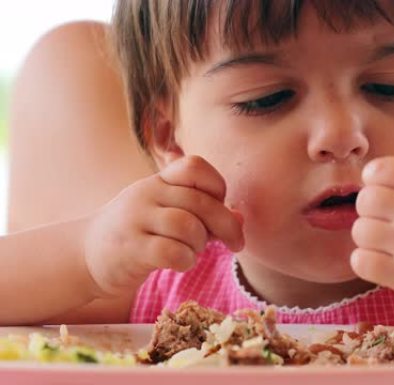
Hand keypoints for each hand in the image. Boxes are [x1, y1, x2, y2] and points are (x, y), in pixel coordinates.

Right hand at [82, 156, 243, 296]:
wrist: (85, 255)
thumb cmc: (138, 233)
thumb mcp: (166, 213)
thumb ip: (202, 212)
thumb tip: (241, 218)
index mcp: (158, 181)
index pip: (195, 166)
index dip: (217, 186)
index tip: (220, 205)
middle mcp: (146, 194)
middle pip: (201, 202)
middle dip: (226, 225)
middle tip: (234, 243)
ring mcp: (135, 220)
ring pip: (189, 227)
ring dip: (201, 243)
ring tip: (192, 251)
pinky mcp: (131, 249)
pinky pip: (173, 251)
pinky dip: (186, 260)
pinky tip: (180, 262)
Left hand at [350, 148, 393, 310]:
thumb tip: (389, 166)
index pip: (377, 171)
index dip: (376, 180)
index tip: (388, 191)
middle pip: (364, 201)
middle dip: (373, 208)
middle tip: (390, 218)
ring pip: (360, 231)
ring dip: (370, 235)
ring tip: (390, 240)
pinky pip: (361, 262)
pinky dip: (367, 261)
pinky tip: (385, 260)